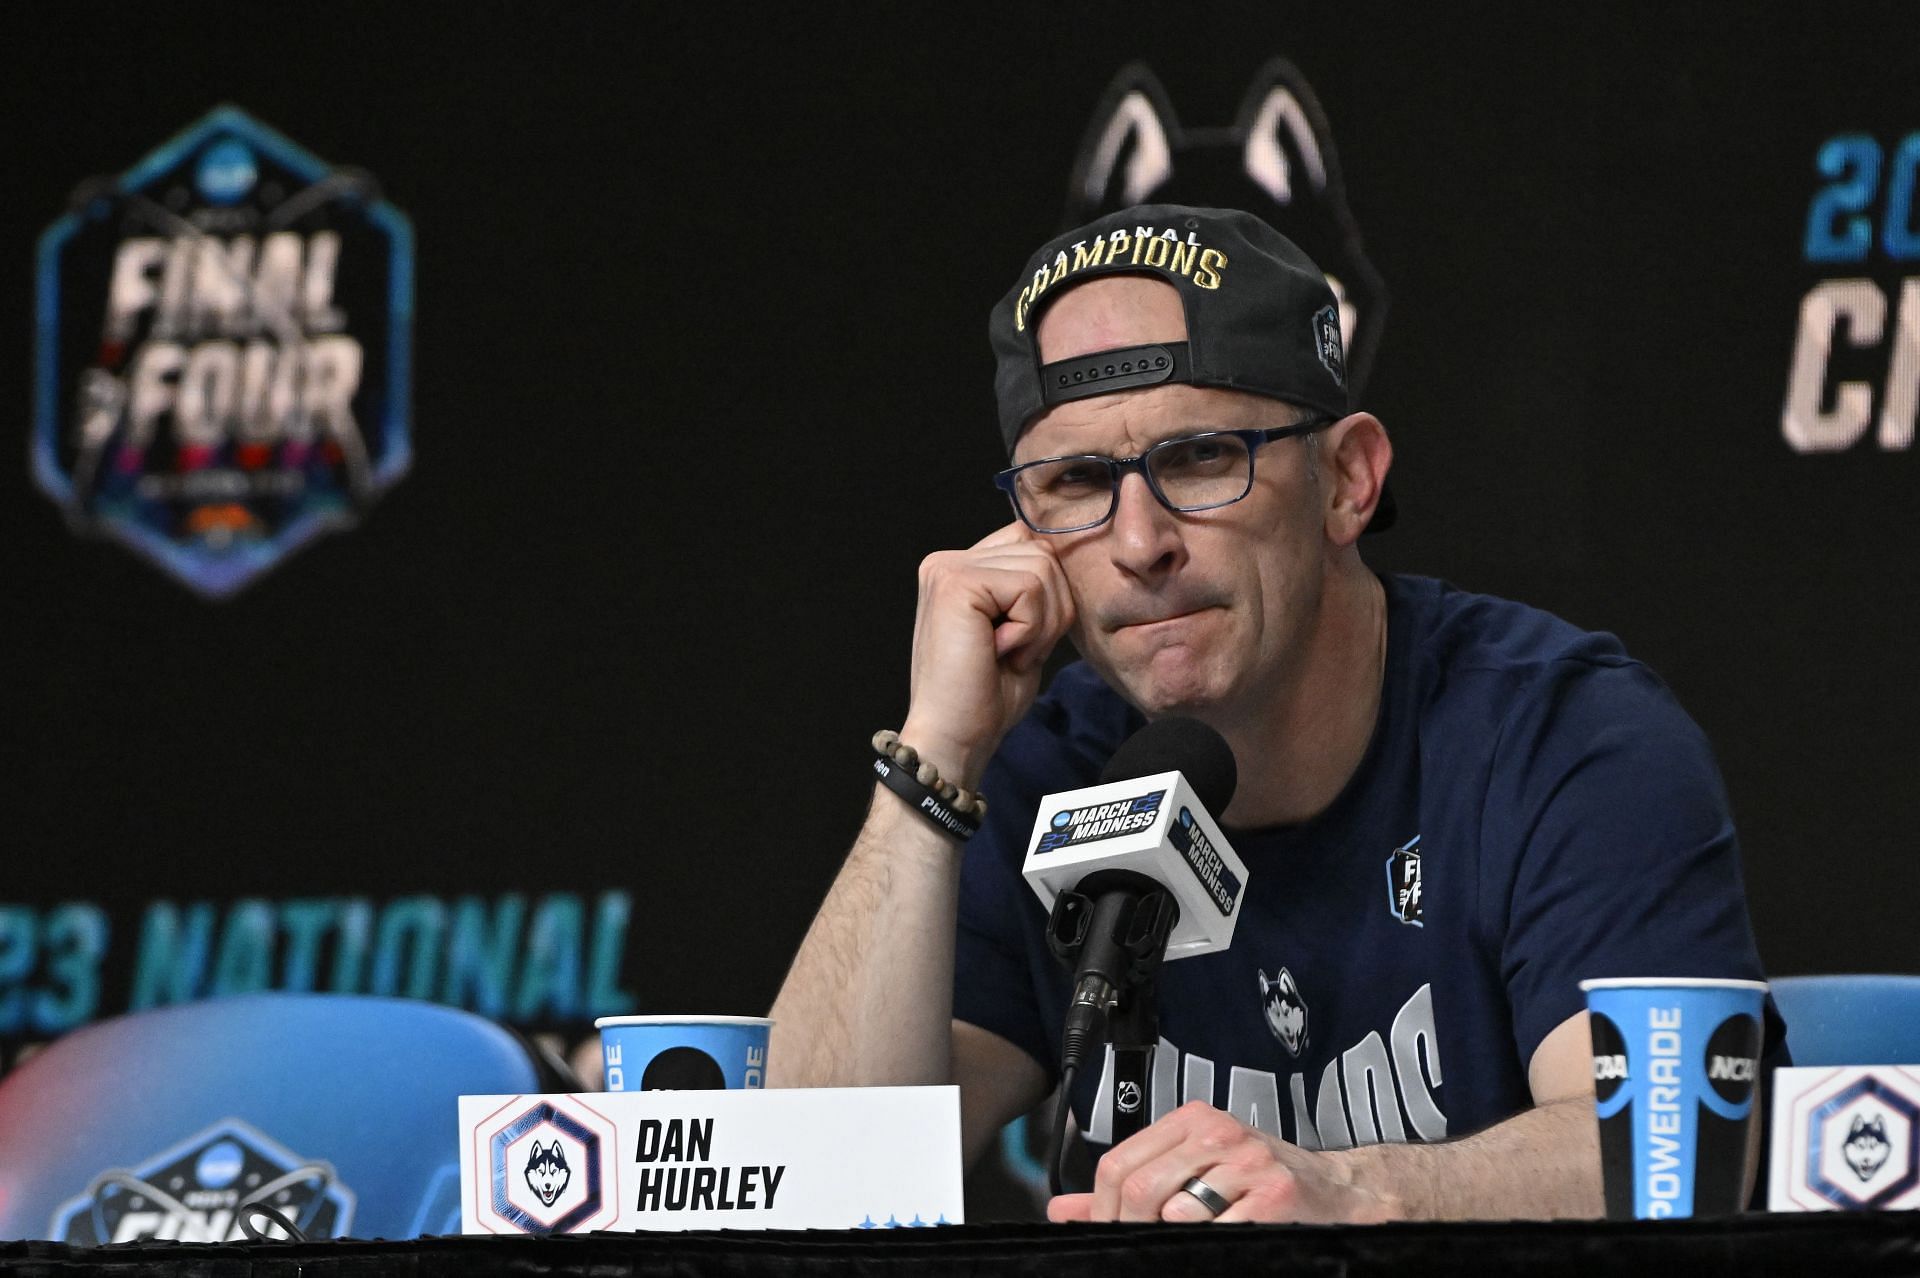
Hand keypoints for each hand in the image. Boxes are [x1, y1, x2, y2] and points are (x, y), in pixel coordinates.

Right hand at [900, 522, 1075, 788]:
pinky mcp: (956, 583)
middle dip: (1050, 610)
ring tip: (1007, 652)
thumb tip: (1072, 552)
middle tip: (1015, 651)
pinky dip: (1030, 629)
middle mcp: (948, 560)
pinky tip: (1000, 651)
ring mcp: (948, 568)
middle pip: (1043, 552)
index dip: (1048, 594)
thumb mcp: (1022, 629)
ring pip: (1042, 569)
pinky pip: (1030, 588)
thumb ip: (1035, 588)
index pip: (1032, 543)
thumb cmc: (987, 694)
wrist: (954, 737)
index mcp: (960, 568)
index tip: (1020, 640)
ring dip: (1041, 623)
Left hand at [1046, 1100, 1398, 1223]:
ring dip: (1171, 1238)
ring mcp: (1247, 1161)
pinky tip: (1221, 1243)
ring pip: (1175, 1212)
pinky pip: (1219, 1231)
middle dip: (1130, 1226)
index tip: (1108, 1233)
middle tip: (1135, 1248)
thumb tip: (1063, 1210)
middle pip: (1140, 1186)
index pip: (1118, 1164)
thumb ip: (1130, 1189)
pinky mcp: (1273, 1194)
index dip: (1104, 1209)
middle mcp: (1216, 1133)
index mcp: (1190, 1122)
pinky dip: (1210, 1245)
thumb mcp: (1193, 1174)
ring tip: (1185, 1244)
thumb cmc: (1260, 1184)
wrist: (1339, 1192)